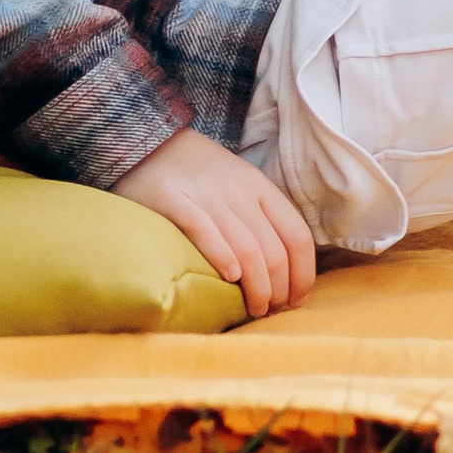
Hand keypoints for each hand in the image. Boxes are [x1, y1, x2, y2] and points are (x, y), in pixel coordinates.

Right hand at [113, 128, 314, 316]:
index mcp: (260, 187)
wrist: (149, 140)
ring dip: (256, 287)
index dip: (303, 274)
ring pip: (246, 248)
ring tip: (255, 309)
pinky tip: (230, 277)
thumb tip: (287, 271)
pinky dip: (221, 255)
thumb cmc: (200, 175)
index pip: (297, 236)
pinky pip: (203, 229)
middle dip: (278, 290)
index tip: (297, 301)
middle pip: (272, 250)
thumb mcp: (239, 186)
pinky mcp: (172, 198)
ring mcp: (206, 194)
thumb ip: (261, 218)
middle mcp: (238, 190)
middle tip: (271, 311)